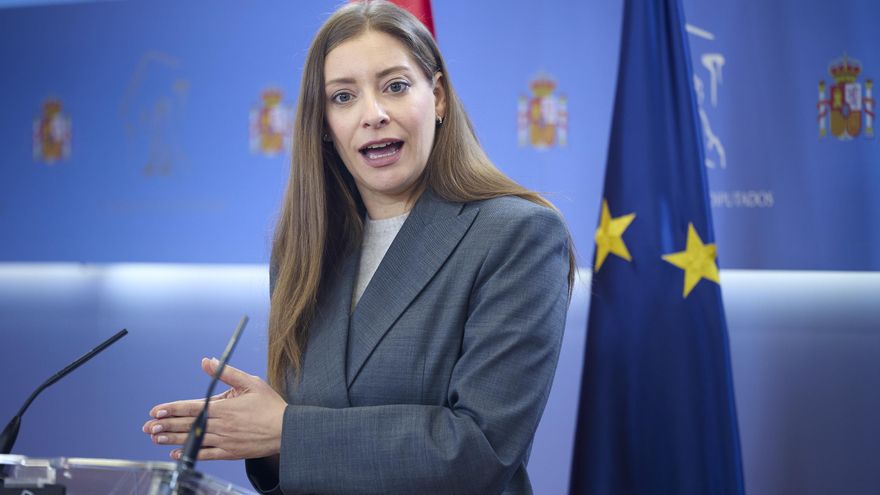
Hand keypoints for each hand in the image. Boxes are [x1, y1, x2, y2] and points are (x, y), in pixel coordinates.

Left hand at [142, 358, 286, 460]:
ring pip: (193, 440)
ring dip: (172, 440)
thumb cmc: (270, 406)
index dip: (172, 409)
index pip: (192, 407)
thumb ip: (226, 373)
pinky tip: (177, 454)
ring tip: (156, 438)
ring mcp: (224, 441)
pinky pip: (205, 454)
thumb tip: (207, 361)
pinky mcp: (230, 453)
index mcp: (224, 407)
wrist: (286, 430)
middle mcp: (221, 425)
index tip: (156, 411)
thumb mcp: (251, 383)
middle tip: (148, 426)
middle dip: (166, 425)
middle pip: (188, 425)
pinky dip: (190, 454)